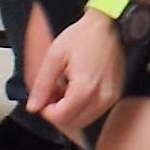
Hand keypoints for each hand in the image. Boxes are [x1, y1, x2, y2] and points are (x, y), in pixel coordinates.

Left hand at [27, 12, 125, 140]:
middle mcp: (101, 97)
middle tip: (52, 94)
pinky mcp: (115, 95)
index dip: (46, 111)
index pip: (61, 117)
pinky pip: (95, 112)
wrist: (108, 26)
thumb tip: (34, 105)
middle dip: (58, 113)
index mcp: (85, 88)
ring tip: (65, 90)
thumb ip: (42, 85)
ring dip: (71, 112)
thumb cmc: (84, 36)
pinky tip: (77, 90)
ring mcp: (111, 97)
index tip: (43, 98)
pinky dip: (83, 107)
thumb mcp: (54, 57)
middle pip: (73, 123)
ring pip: (84, 121)